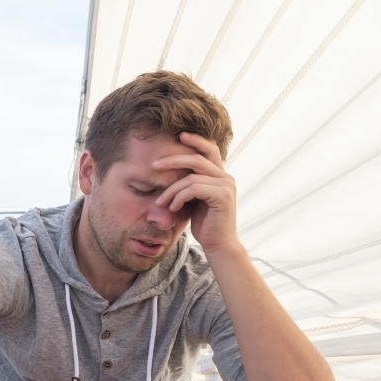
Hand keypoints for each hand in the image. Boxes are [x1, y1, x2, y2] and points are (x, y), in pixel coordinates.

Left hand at [152, 132, 238, 253]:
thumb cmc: (204, 224)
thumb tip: (168, 171)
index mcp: (220, 175)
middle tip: (154, 165)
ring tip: (161, 202)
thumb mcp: (193, 200)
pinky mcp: (223, 196)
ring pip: (192, 177)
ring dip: (171, 189)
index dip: (196, 140)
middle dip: (173, 160)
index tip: (179, 135)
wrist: (218, 245)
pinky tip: (173, 208)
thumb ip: (188, 184)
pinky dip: (179, 197)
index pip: (210, 149)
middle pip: (197, 158)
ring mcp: (226, 186)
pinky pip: (194, 188)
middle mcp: (226, 177)